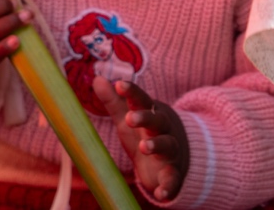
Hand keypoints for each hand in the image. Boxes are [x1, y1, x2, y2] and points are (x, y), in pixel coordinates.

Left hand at [94, 77, 189, 201]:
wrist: (175, 158)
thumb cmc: (146, 133)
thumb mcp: (129, 118)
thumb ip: (115, 101)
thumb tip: (98, 78)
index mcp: (151, 114)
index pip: (142, 100)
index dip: (132, 92)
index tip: (120, 84)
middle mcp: (164, 130)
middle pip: (157, 120)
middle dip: (146, 118)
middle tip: (130, 118)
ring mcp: (170, 152)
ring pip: (167, 145)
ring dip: (157, 145)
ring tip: (144, 147)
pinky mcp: (172, 173)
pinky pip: (173, 179)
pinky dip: (168, 186)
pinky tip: (160, 193)